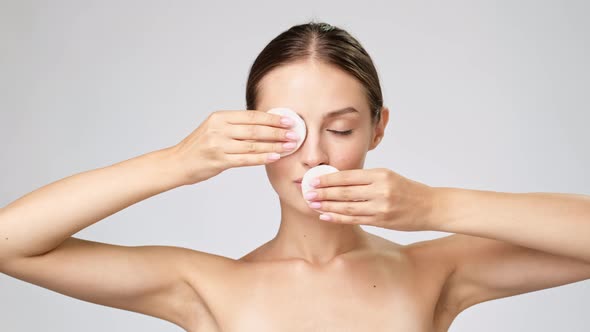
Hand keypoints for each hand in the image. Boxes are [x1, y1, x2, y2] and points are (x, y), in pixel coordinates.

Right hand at [171, 110, 297, 184]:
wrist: (177, 163)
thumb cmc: (199, 147)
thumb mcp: (214, 129)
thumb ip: (235, 126)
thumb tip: (265, 125)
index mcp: (220, 117)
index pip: (252, 116)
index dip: (272, 119)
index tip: (289, 121)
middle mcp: (219, 129)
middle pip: (255, 129)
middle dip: (278, 132)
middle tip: (295, 134)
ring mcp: (218, 145)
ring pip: (253, 144)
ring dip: (274, 145)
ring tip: (289, 146)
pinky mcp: (219, 160)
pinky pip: (246, 159)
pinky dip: (262, 158)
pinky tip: (275, 157)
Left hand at [304, 168, 434, 230]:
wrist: (432, 207)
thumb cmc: (408, 190)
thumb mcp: (389, 177)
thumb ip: (367, 179)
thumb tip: (339, 180)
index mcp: (381, 174)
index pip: (349, 175)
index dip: (328, 178)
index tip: (313, 178)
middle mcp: (380, 190)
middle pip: (345, 191)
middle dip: (323, 192)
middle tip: (307, 192)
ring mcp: (381, 207)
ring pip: (348, 206)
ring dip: (327, 205)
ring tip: (312, 203)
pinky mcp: (382, 221)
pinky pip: (355, 219)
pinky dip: (338, 217)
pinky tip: (326, 215)